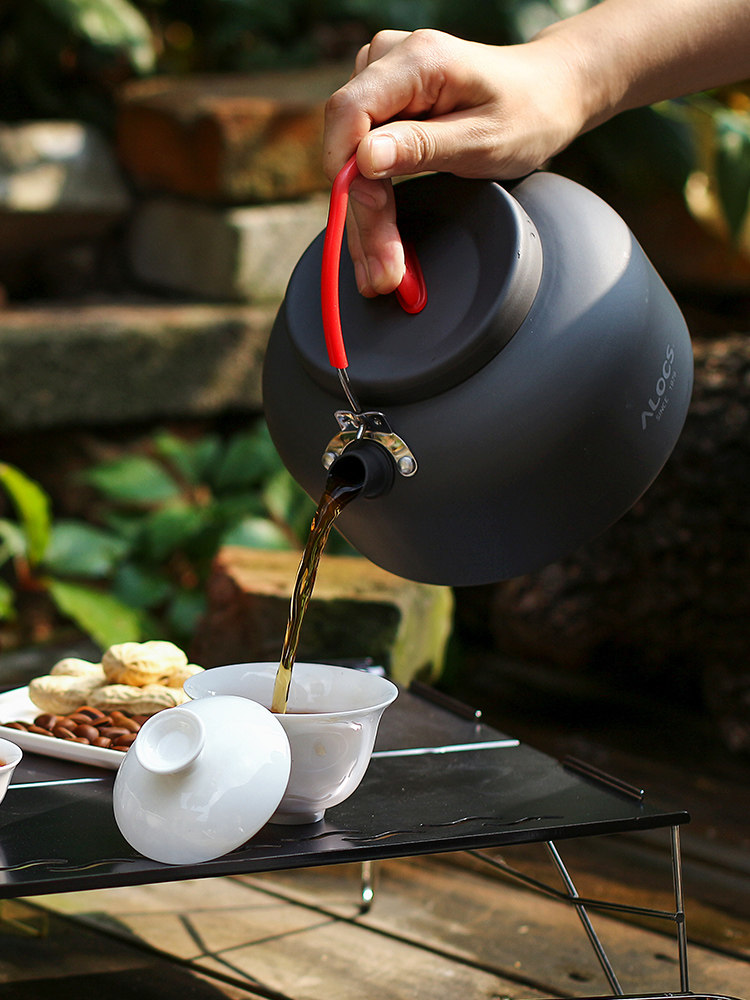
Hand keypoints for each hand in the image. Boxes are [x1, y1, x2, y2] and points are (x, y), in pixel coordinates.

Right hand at [323, 28, 583, 295]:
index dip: (349, 174)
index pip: (349, 113)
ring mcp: (381, 82)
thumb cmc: (527, 112)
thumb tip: (364, 159)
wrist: (546, 94)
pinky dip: (371, 206)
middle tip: (382, 273)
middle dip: (362, 217)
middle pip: (346, 146)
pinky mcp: (382, 106)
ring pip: (348, 160)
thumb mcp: (484, 139)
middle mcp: (388, 61)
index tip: (375, 225)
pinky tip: (378, 245)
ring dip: (362, 221)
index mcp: (416, 60)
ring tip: (380, 272)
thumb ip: (423, 147)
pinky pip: (361, 161)